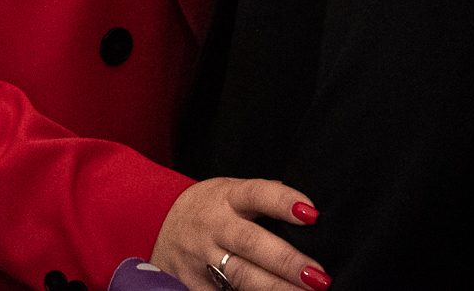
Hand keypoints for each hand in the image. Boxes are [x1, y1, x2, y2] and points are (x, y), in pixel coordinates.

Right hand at [151, 179, 327, 290]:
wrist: (155, 221)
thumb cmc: (207, 207)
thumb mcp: (230, 191)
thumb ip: (263, 198)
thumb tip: (306, 209)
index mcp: (227, 197)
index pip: (257, 194)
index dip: (283, 202)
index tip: (312, 215)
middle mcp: (214, 226)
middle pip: (251, 243)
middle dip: (286, 261)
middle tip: (318, 276)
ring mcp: (202, 256)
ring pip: (240, 276)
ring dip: (275, 288)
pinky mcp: (194, 283)